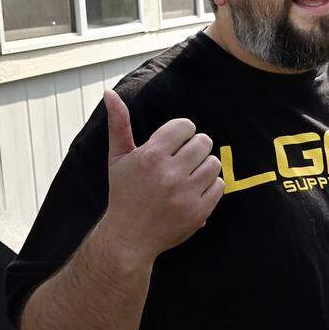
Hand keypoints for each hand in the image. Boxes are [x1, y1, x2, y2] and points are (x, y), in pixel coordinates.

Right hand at [100, 90, 224, 262]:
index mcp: (150, 156)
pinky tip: (194, 191)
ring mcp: (185, 194)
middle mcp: (169, 174)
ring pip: (214, 163)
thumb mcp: (118, 158)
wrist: (128, 238)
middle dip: (195, 147)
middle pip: (204, 142)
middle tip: (184, 159)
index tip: (175, 143)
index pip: (186, 126)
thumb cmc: (124, 193)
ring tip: (189, 175)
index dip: (183, 132)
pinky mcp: (198, 212)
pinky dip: (210, 187)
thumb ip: (118, 123)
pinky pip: (220, 185)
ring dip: (204, 166)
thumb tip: (109, 91)